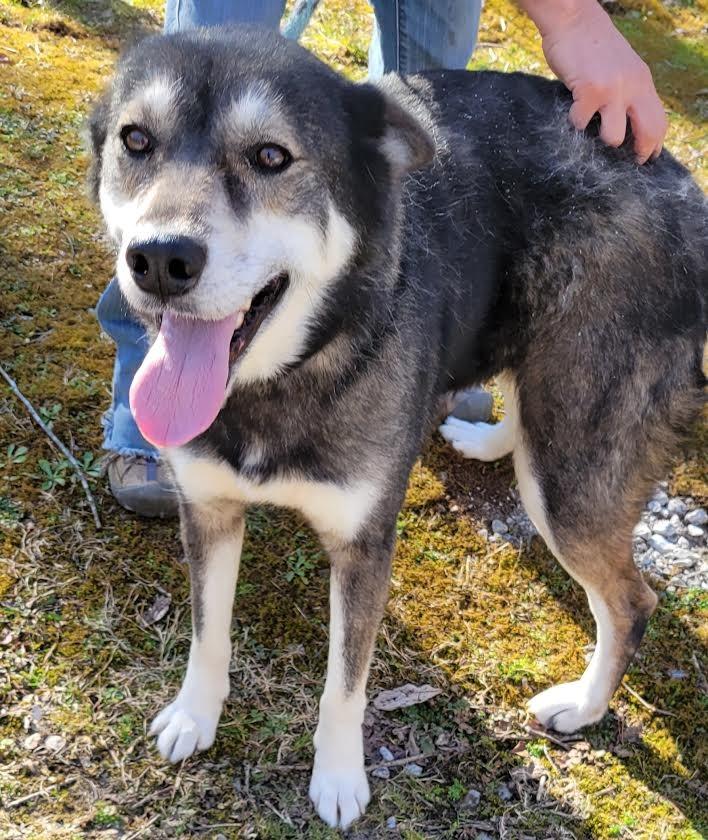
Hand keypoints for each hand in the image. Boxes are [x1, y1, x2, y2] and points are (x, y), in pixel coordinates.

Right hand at [537, 1, 666, 162]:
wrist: (573, 19)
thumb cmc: (591, 46)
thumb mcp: (621, 67)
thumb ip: (627, 92)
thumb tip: (625, 124)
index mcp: (643, 82)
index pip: (659, 120)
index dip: (654, 145)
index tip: (645, 159)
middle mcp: (633, 86)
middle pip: (647, 131)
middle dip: (638, 153)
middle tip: (627, 163)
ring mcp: (612, 90)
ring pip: (613, 136)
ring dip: (600, 140)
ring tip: (591, 130)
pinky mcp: (589, 91)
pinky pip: (581, 123)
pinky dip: (574, 123)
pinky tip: (571, 112)